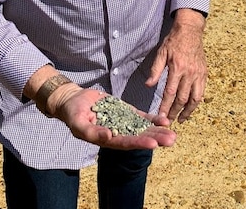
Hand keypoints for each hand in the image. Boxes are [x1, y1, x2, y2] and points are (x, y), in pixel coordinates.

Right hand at [52, 87, 176, 149]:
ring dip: (158, 131)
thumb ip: (92, 132)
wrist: (74, 101)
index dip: (139, 143)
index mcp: (107, 140)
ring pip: (143, 128)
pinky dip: (152, 119)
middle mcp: (118, 134)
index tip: (153, 143)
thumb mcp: (78, 124)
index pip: (126, 143)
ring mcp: (124, 123)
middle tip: (171, 140)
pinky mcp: (126, 112)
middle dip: (155, 138)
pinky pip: (141, 117)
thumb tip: (109, 136)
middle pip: (139, 138)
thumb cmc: (73, 114)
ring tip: (173, 133)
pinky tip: (164, 121)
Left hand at [145, 8, 206, 122]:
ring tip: (181, 119)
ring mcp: (199, 74)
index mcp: (177, 68)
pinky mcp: (204, 74)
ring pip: (195, 98)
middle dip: (175, 112)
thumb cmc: (173, 41)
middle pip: (182, 99)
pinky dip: (196, 102)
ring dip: (188, 111)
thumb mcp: (161, 53)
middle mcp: (190, 73)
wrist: (190, 31)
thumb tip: (148, 85)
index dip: (165, 106)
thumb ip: (155, 70)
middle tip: (168, 122)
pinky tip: (190, 107)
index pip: (170, 93)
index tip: (160, 116)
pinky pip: (202, 92)